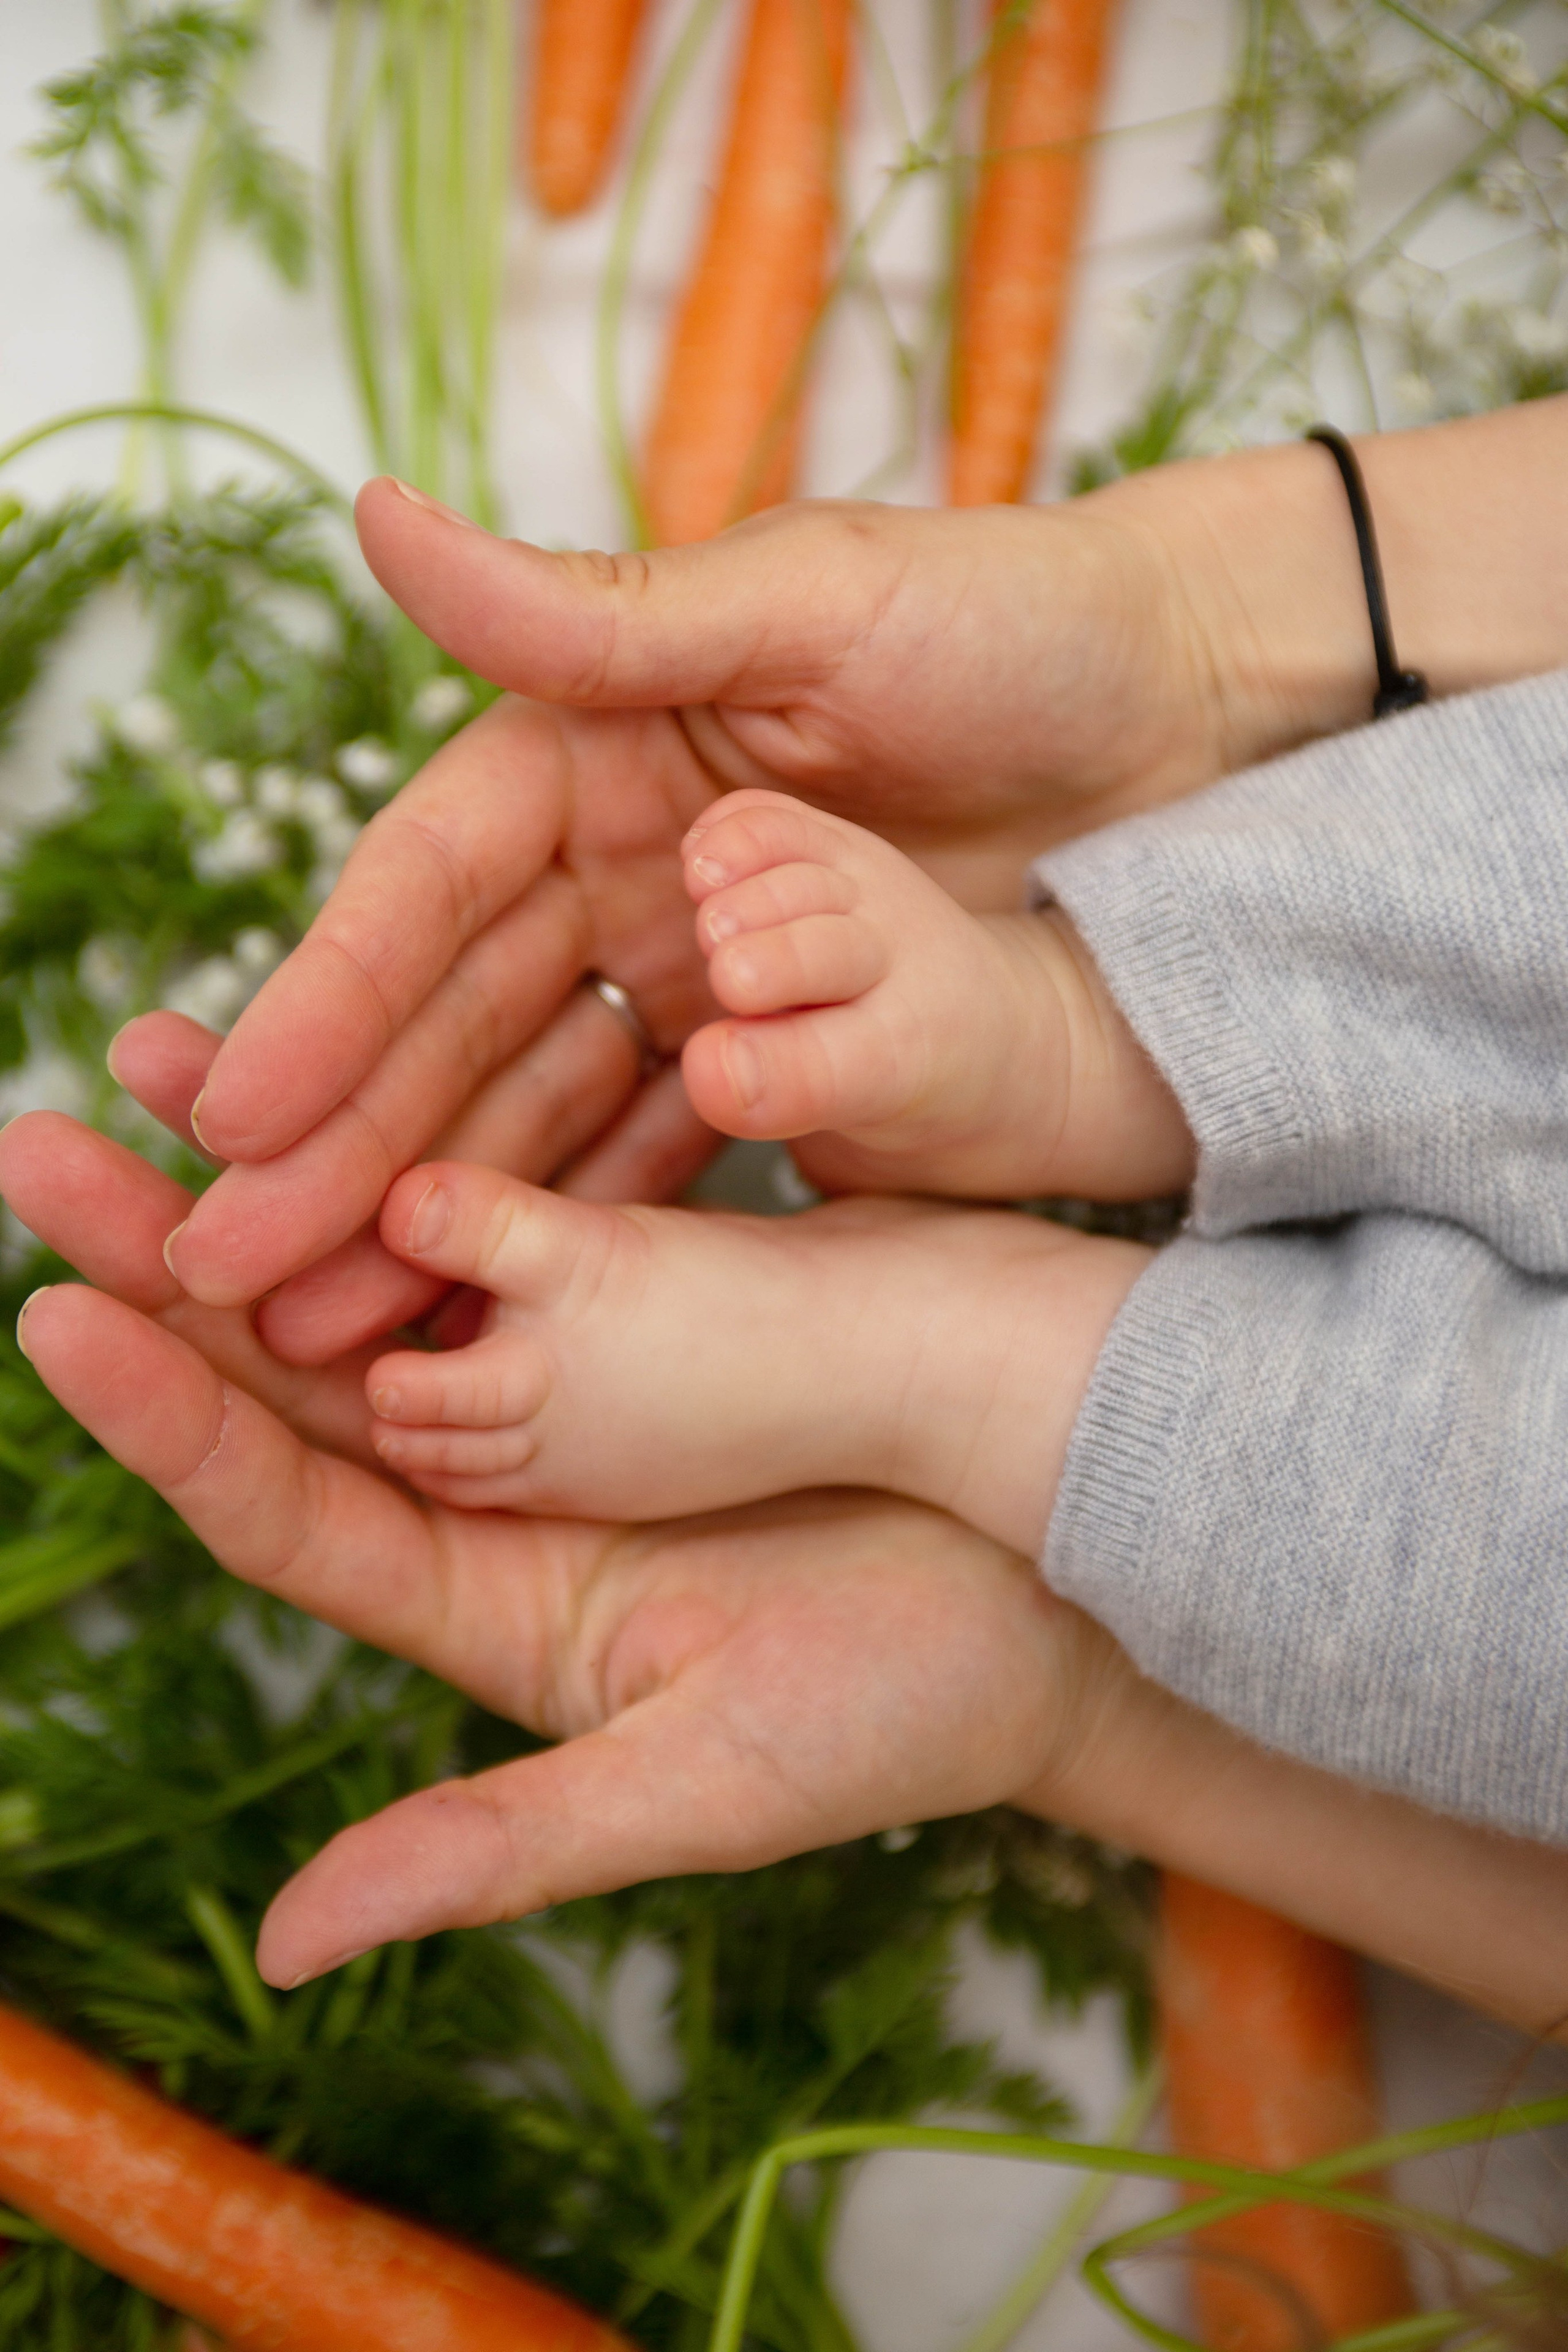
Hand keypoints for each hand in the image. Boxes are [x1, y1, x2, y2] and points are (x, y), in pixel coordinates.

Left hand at [8, 1112, 1567, 2031]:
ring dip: (283, 1162)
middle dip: (170, 1255)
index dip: (168, 1417)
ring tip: (172, 1052)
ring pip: (383, 1262)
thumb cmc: (905, 1709)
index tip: (61, 1314)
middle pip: (292, 1365)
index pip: (283, 1503)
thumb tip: (288, 1948)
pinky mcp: (645, 1298)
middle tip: (47, 1142)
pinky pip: (506, 1206)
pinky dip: (433, 1129)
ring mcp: (565, 1385)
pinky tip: (379, 1047)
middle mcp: (495, 1487)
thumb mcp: (700, 1786)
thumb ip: (499, 1849)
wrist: (1063, 1592)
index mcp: (480, 1600)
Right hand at [124, 475, 1244, 1341]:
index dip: (326, 1002)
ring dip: (437, 1213)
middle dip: (345, 1148)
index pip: (428, 888)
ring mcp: (687, 962)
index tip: (237, 1117)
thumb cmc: (1016, 623)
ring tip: (334, 1332)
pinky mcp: (770, 1039)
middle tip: (238, 1274)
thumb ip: (595, 610)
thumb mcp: (811, 602)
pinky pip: (654, 1145)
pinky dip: (579, 1220)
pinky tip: (503, 1300)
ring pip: (532, 1103)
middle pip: (453, 1022)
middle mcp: (615, 861)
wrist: (1187, 713)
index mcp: (590, 742)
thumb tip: (375, 513)